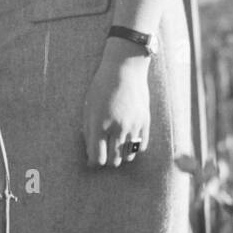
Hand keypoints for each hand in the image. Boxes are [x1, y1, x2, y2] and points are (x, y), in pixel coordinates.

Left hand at [82, 48, 150, 167]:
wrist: (125, 69)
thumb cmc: (102, 87)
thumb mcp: (88, 108)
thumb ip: (88, 132)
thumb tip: (90, 153)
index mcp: (99, 125)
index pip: (97, 158)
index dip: (94, 163)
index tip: (93, 161)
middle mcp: (117, 128)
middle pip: (114, 161)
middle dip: (107, 161)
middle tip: (104, 153)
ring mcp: (133, 126)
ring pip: (128, 156)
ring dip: (121, 156)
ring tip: (116, 147)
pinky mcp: (145, 122)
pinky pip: (141, 147)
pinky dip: (134, 149)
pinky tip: (128, 142)